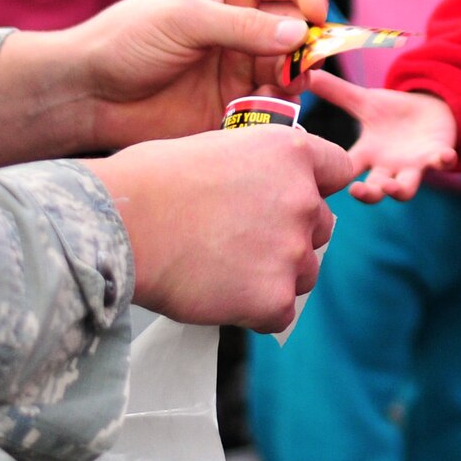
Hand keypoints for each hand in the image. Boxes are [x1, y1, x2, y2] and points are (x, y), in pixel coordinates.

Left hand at [0, 0, 328, 163]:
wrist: (89, 94)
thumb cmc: (127, 39)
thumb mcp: (184, 19)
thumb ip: (242, 25)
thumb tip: (300, 34)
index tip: (317, 15)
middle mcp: (242, 23)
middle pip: (298, 27)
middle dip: (307, 45)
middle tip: (297, 67)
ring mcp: (239, 64)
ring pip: (292, 69)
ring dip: (294, 80)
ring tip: (276, 90)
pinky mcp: (233, 105)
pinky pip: (272, 106)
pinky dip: (276, 110)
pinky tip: (258, 113)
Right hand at [86, 126, 360, 330]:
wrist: (122, 224)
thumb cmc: (152, 180)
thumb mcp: (218, 148)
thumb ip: (257, 168)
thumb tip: (262, 189)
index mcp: (290, 152)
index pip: (338, 168)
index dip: (316, 184)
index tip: (292, 197)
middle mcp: (302, 198)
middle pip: (321, 226)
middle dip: (291, 234)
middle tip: (242, 240)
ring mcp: (292, 250)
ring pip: (305, 272)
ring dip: (276, 274)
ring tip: (224, 269)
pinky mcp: (274, 298)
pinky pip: (278, 312)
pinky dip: (254, 310)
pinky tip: (218, 294)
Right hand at [310, 70, 457, 201]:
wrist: (431, 111)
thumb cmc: (393, 112)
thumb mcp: (364, 100)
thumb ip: (334, 91)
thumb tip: (303, 74)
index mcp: (367, 154)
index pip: (345, 169)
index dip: (332, 178)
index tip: (317, 185)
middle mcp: (388, 167)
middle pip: (375, 189)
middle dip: (367, 195)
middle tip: (357, 192)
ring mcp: (413, 166)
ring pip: (405, 189)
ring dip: (398, 191)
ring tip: (391, 188)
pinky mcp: (437, 156)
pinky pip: (441, 163)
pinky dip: (443, 161)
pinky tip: (444, 157)